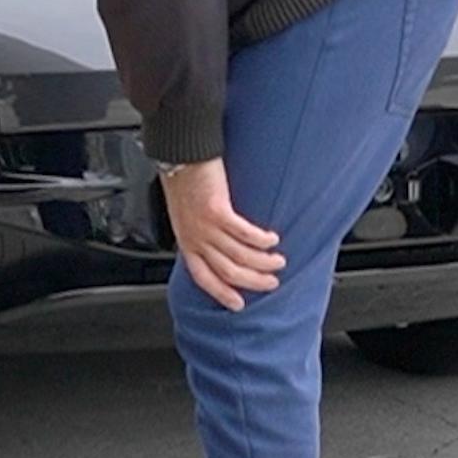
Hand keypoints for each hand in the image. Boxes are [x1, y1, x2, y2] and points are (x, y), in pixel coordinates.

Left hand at [160, 159, 285, 311]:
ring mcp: (205, 226)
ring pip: (240, 255)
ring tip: (278, 261)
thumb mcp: (185, 214)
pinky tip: (272, 239)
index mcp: (186, 241)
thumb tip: (217, 247)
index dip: (221, 293)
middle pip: (228, 271)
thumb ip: (199, 232)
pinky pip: (245, 233)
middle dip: (253, 281)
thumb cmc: (183, 179)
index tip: (238, 304)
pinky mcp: (217, 211)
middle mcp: (195, 238)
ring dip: (263, 262)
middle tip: (271, 282)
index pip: (203, 277)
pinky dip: (261, 240)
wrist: (179, 153)